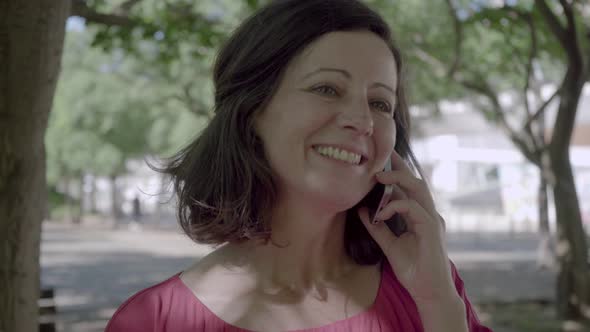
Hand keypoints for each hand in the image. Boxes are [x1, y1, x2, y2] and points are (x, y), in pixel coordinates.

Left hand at [357, 150, 457, 303]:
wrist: (428, 292)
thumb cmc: (413, 270)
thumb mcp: (389, 246)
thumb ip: (378, 228)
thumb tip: (362, 210)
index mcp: (420, 216)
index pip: (409, 189)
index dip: (398, 173)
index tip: (383, 160)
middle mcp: (429, 215)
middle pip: (416, 182)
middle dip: (400, 167)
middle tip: (383, 155)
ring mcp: (432, 220)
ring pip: (418, 189)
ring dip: (398, 179)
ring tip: (378, 176)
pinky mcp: (432, 229)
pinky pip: (414, 208)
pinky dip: (396, 206)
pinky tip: (381, 212)